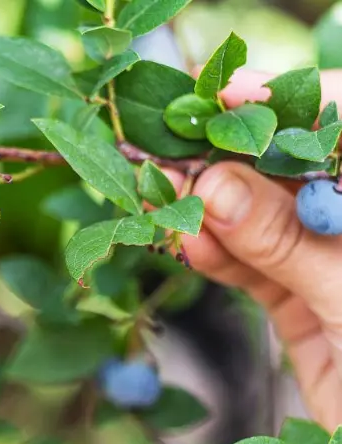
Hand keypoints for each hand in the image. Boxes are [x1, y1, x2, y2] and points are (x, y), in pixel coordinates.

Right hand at [176, 70, 341, 428]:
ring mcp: (331, 264)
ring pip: (261, 219)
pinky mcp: (301, 303)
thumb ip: (281, 240)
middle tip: (169, 152)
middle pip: (292, 173)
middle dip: (230, 161)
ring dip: (209, 211)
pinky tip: (187, 243)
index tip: (226, 95)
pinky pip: (251, 266)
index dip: (289, 105)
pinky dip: (215, 255)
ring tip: (163, 201)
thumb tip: (212, 186)